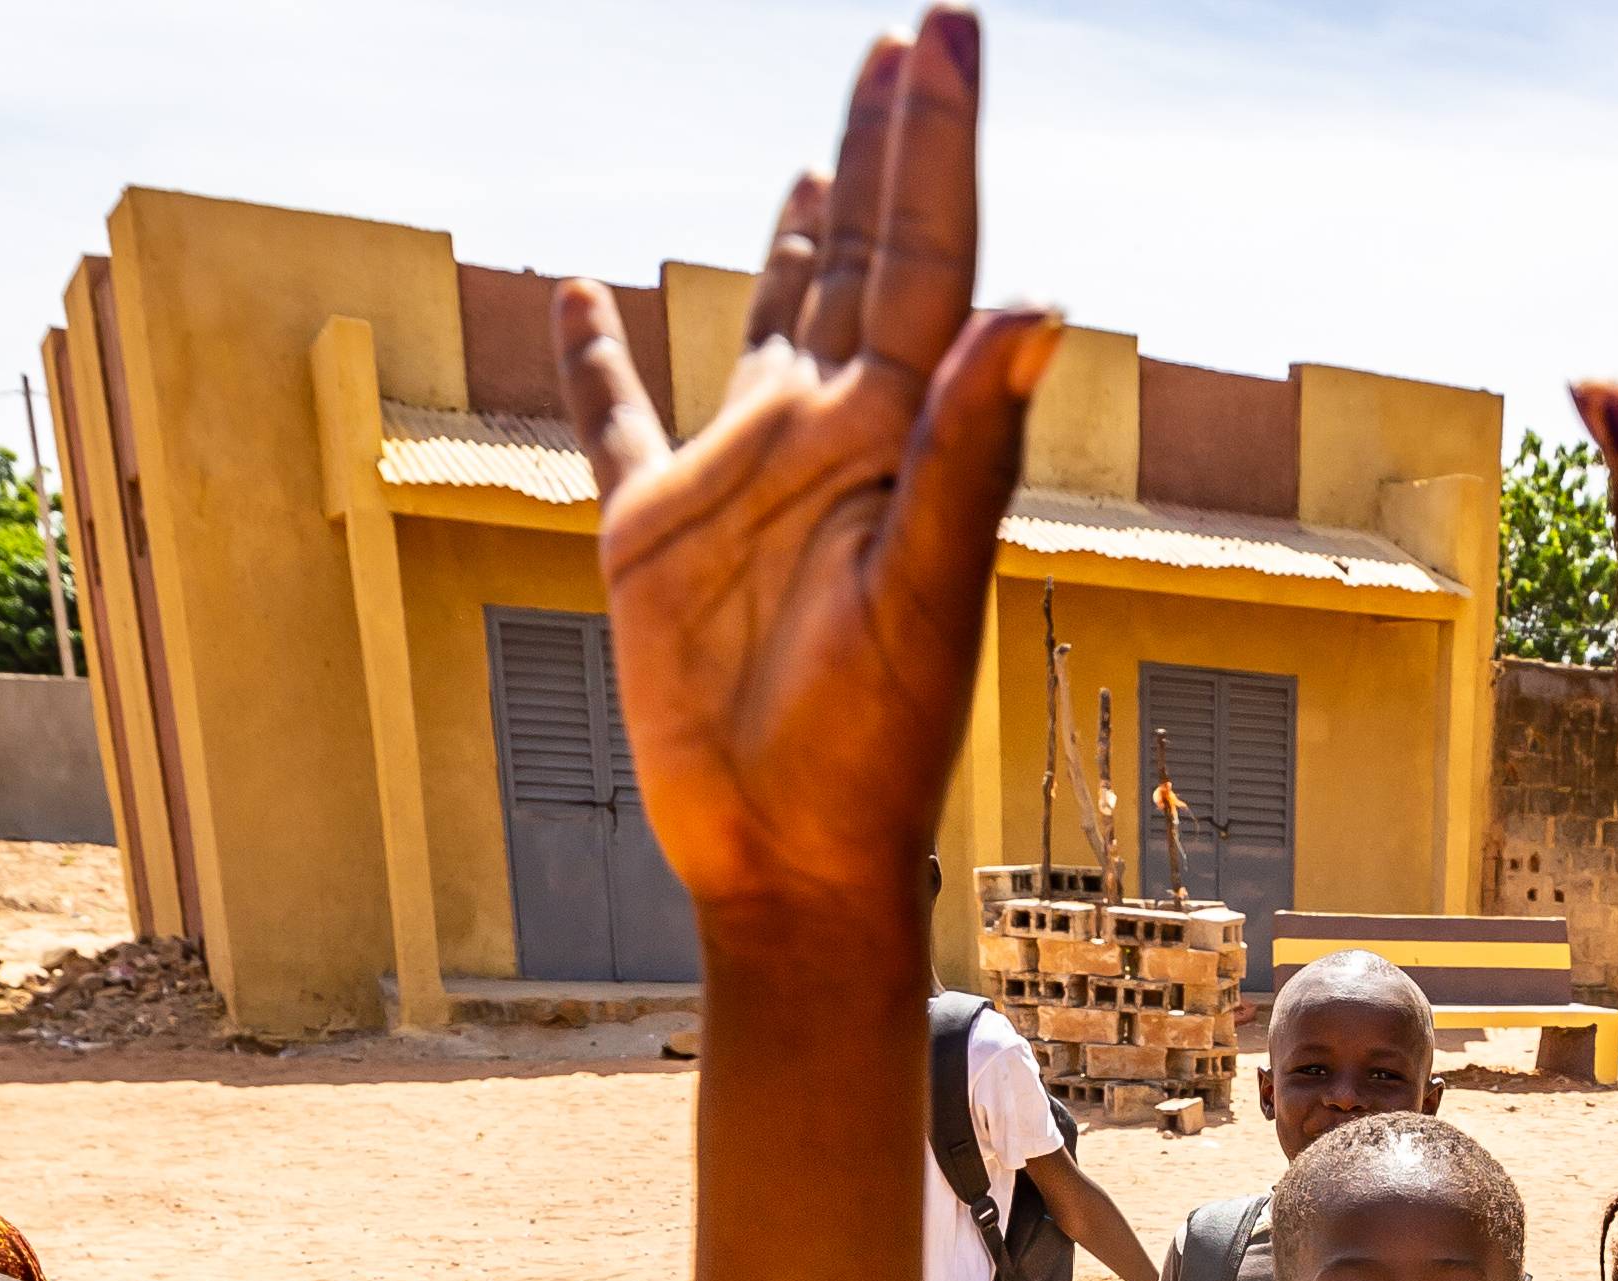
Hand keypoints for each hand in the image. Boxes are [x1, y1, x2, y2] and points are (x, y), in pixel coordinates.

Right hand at [560, 10, 1058, 931]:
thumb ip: (970, 449)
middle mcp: (824, 434)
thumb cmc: (870, 753)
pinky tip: (578, 293)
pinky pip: (617, 419)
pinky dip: (593, 355)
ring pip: (768, 317)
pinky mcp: (654, 535)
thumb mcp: (921, 596)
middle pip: (862, 257)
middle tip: (903, 38)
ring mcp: (739, 479)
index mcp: (893, 436)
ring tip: (820, 147)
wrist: (791, 860)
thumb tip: (1038, 296)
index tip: (942, 30)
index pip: (926, 254)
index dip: (933, 141)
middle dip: (885, 147)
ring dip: (794, 230)